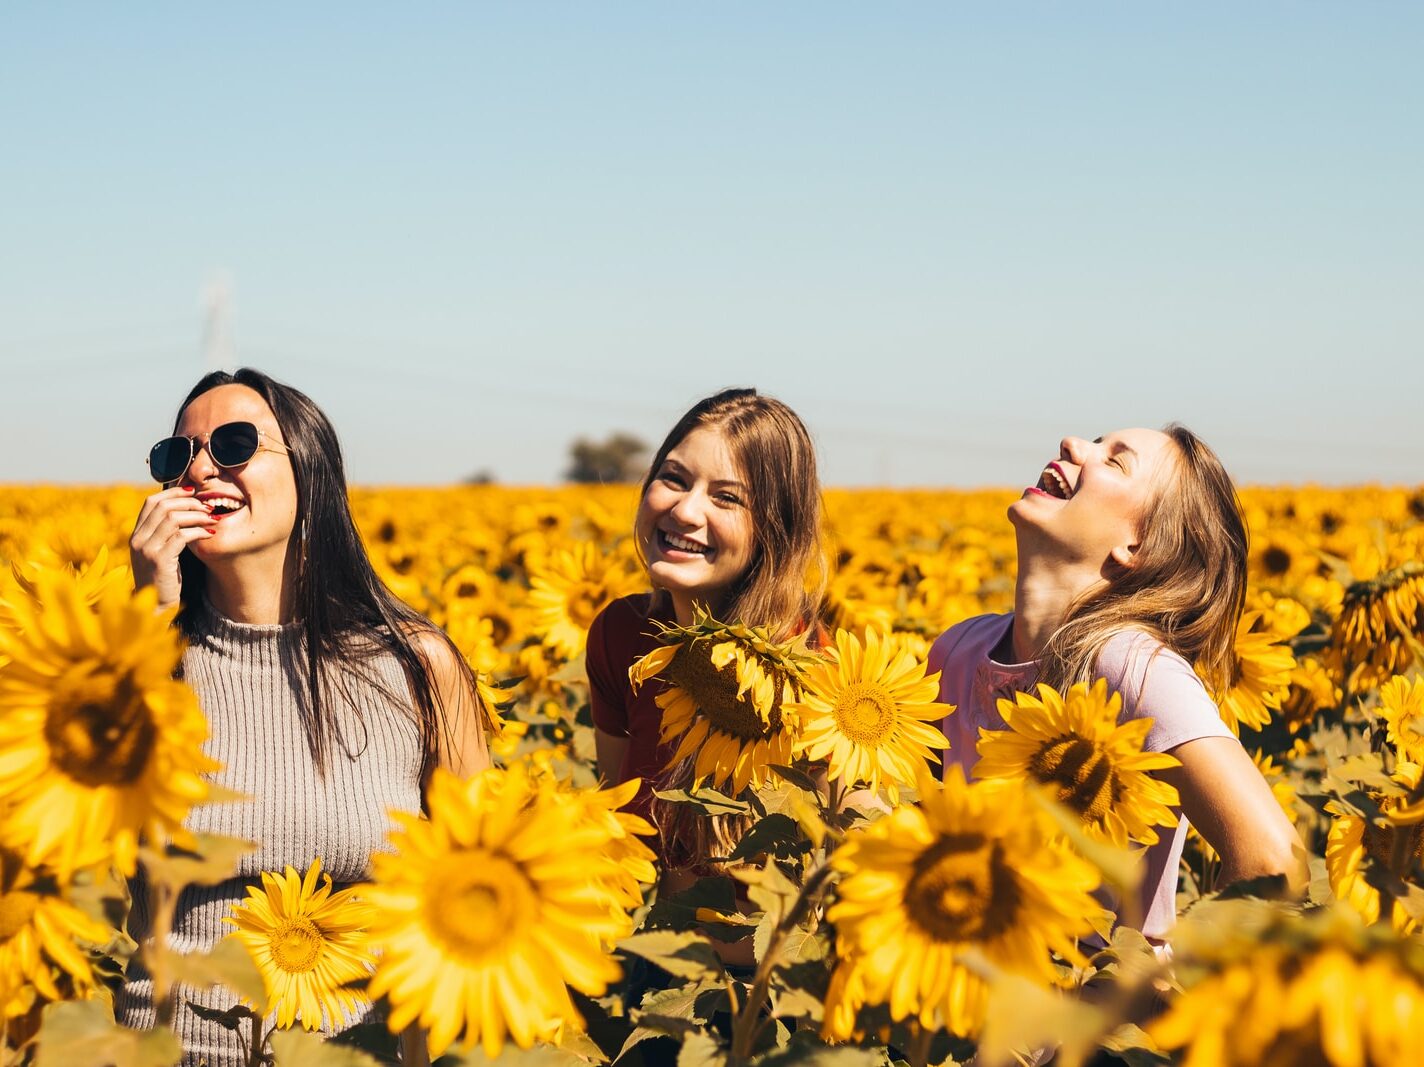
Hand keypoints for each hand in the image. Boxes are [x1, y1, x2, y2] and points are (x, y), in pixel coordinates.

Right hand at [129, 486, 215, 610]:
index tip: (194, 492)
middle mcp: (137, 539)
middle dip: (190, 502)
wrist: (155, 607)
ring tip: (213, 518)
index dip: (173, 492)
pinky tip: (210, 534)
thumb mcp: (161, 552)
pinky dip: (198, 531)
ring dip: (197, 515)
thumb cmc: (164, 579)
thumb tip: (186, 510)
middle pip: (163, 506)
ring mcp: (146, 549)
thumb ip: (166, 533)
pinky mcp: (159, 560)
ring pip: (173, 518)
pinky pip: (181, 536)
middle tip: (209, 506)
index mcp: (136, 534)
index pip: (151, 502)